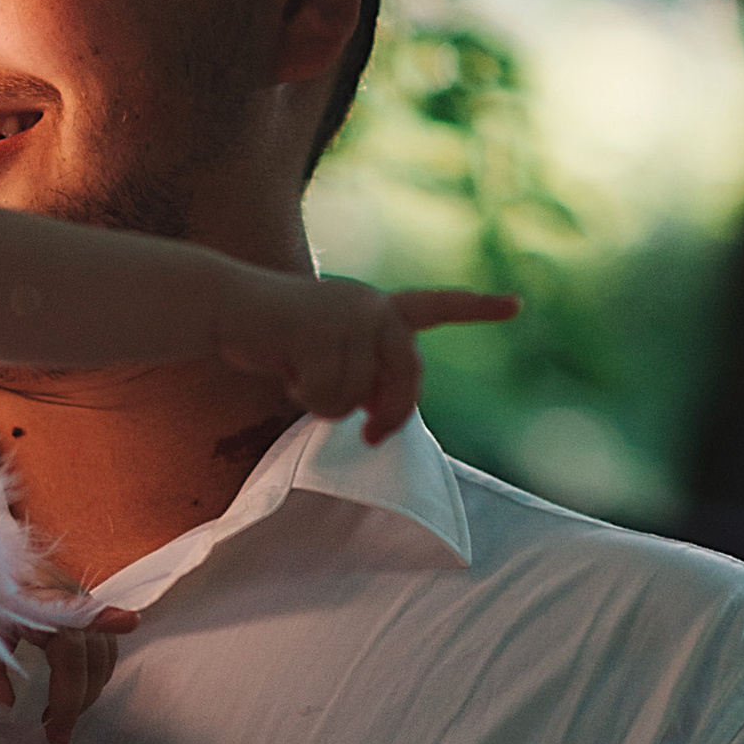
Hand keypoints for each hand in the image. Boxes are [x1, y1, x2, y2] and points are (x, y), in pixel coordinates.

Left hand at [0, 606, 137, 743]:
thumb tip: (6, 704)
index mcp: (31, 595)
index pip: (71, 611)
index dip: (103, 618)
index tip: (131, 622)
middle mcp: (62, 592)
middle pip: (86, 650)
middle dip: (76, 698)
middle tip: (56, 733)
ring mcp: (75, 597)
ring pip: (102, 650)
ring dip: (88, 688)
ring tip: (59, 717)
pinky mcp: (80, 603)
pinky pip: (103, 644)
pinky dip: (95, 671)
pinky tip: (73, 691)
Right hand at [218, 275, 517, 444]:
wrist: (227, 306)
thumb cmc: (278, 335)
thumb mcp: (332, 351)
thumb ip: (366, 372)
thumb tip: (384, 414)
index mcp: (380, 307)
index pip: (437, 306)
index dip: (477, 309)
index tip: (517, 306)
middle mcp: (373, 305)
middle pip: (406, 377)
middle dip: (391, 415)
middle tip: (371, 437)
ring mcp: (348, 316)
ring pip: (356, 395)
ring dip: (325, 402)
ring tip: (297, 374)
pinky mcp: (319, 331)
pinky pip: (328, 395)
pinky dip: (306, 397)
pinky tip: (285, 371)